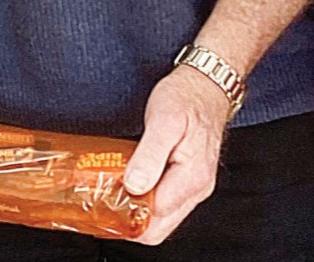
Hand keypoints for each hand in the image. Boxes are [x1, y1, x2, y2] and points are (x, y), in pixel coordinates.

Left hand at [122, 66, 230, 244]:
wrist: (207, 84)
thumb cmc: (187, 98)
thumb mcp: (163, 120)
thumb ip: (150, 156)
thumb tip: (136, 186)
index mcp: (193, 177)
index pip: (156, 217)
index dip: (128, 213)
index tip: (106, 201)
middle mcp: (198, 188)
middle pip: (160, 228)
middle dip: (131, 221)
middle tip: (106, 202)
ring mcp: (195, 186)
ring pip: (163, 218)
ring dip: (138, 211)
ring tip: (115, 192)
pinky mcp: (190, 180)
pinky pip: (166, 204)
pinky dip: (147, 200)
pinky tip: (131, 185)